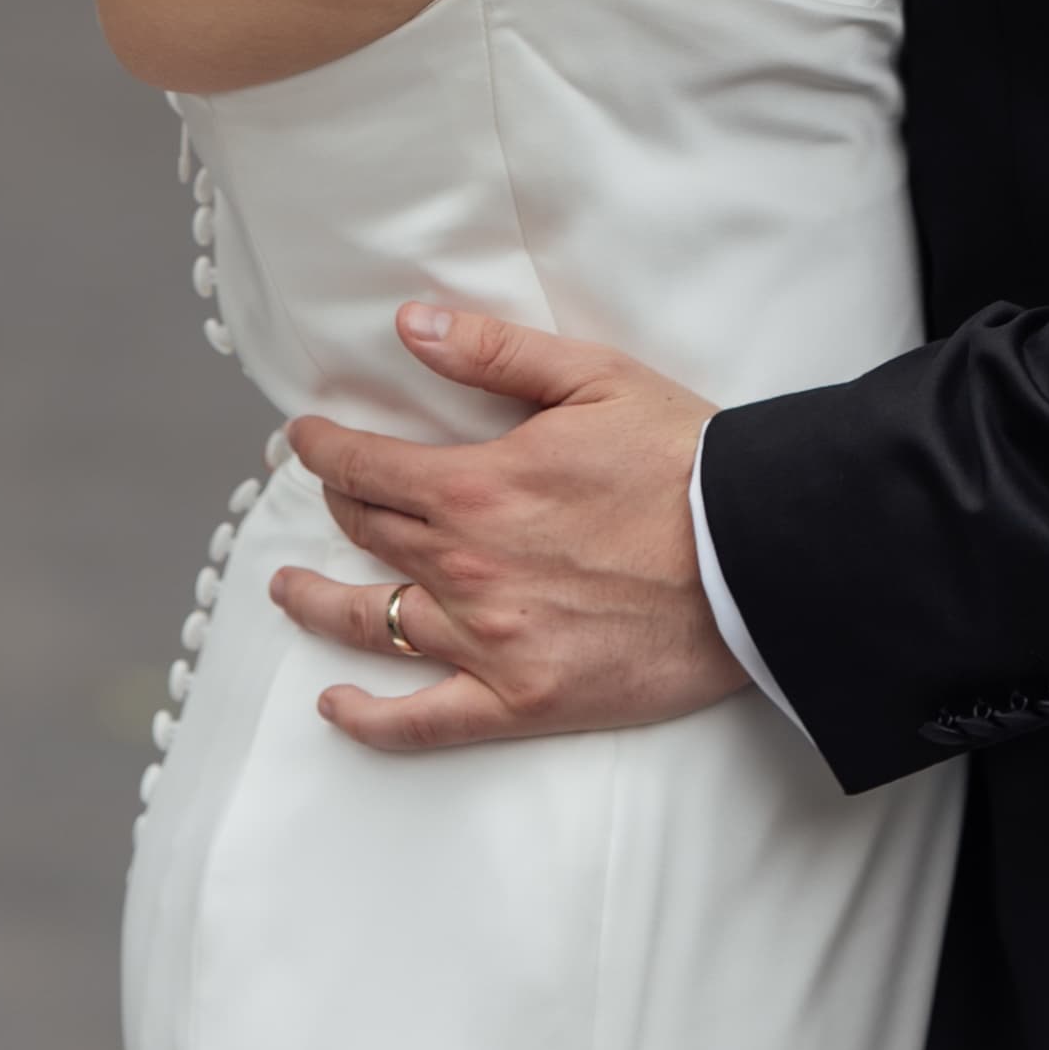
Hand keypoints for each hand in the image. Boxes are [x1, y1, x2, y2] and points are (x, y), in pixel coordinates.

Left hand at [273, 302, 744, 752]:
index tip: (305, 439)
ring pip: (374, 622)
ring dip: (319, 602)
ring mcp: (490, 640)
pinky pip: (423, 721)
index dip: (323, 448)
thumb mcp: (594, 378)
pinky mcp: (524, 700)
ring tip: (290, 591)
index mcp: (476, 485)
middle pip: (368, 534)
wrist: (758, 556)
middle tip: (324, 493)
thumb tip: (410, 328)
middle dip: (335, 505)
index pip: (366, 466)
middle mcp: (467, 566)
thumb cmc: (685, 462)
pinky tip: (338, 704)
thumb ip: (493, 353)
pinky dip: (370, 718)